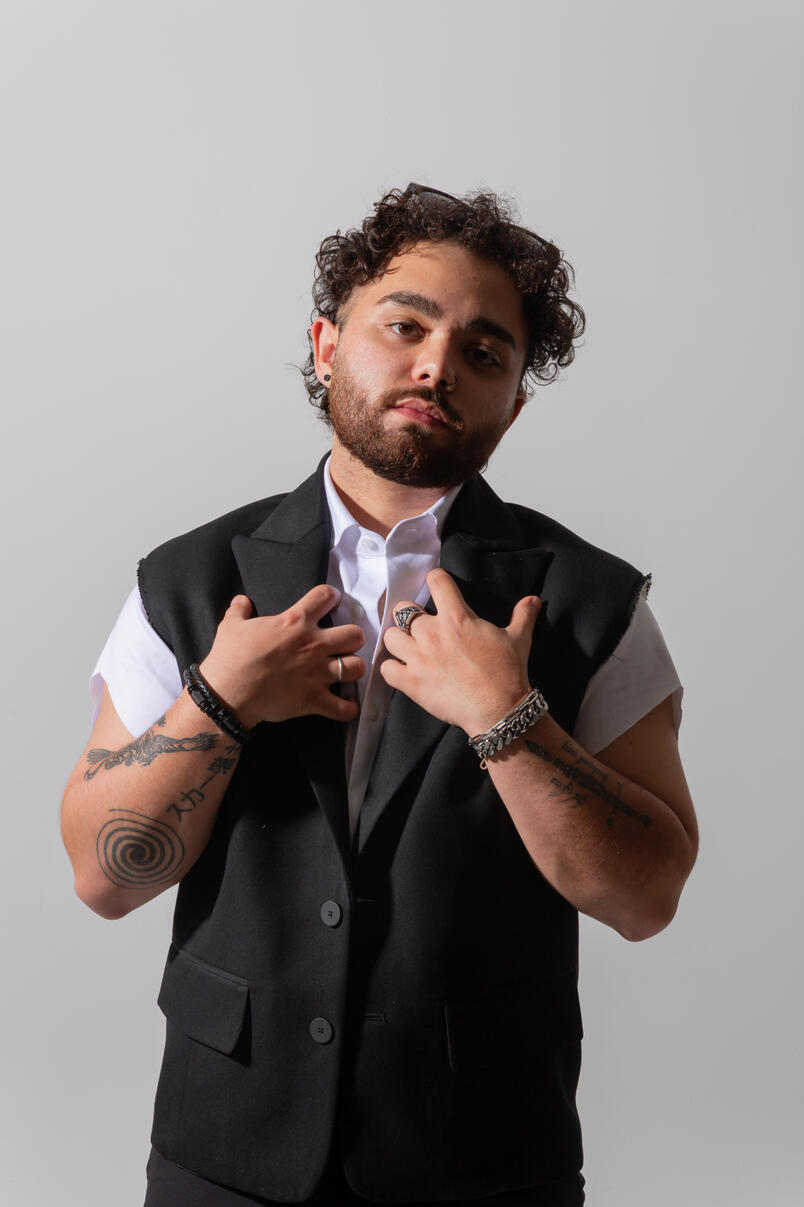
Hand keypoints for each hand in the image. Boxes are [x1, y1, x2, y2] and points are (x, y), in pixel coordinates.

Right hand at [199, 587, 364, 725]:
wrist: (227, 693)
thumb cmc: (229, 657)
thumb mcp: (231, 626)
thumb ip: (240, 611)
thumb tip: (241, 600)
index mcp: (295, 622)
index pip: (324, 596)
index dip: (330, 596)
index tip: (331, 600)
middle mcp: (313, 645)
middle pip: (355, 635)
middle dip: (352, 639)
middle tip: (342, 644)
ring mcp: (316, 673)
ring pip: (357, 667)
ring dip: (353, 669)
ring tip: (345, 671)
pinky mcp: (314, 699)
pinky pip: (344, 708)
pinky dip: (347, 708)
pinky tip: (345, 706)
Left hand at [380, 569, 540, 734]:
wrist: (499, 709)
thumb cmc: (507, 672)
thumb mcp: (518, 639)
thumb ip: (523, 616)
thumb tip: (533, 600)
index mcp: (456, 617)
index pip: (436, 581)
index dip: (436, 580)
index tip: (438, 587)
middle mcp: (432, 633)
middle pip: (403, 609)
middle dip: (409, 615)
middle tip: (420, 627)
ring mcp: (418, 658)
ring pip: (390, 637)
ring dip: (398, 641)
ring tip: (409, 648)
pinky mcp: (411, 682)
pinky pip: (386, 669)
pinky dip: (392, 669)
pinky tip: (403, 671)